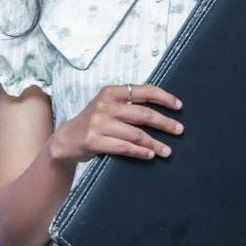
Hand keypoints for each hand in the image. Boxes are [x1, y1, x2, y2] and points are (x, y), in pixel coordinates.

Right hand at [47, 84, 183, 164]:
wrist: (66, 140)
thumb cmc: (93, 123)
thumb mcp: (106, 106)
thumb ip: (127, 104)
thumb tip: (162, 109)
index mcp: (110, 92)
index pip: (144, 91)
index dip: (164, 98)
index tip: (179, 106)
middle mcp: (105, 106)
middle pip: (143, 114)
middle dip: (165, 123)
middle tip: (179, 130)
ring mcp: (98, 124)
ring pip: (136, 134)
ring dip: (155, 143)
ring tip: (167, 150)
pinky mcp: (94, 141)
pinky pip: (125, 148)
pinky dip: (140, 152)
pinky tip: (150, 155)